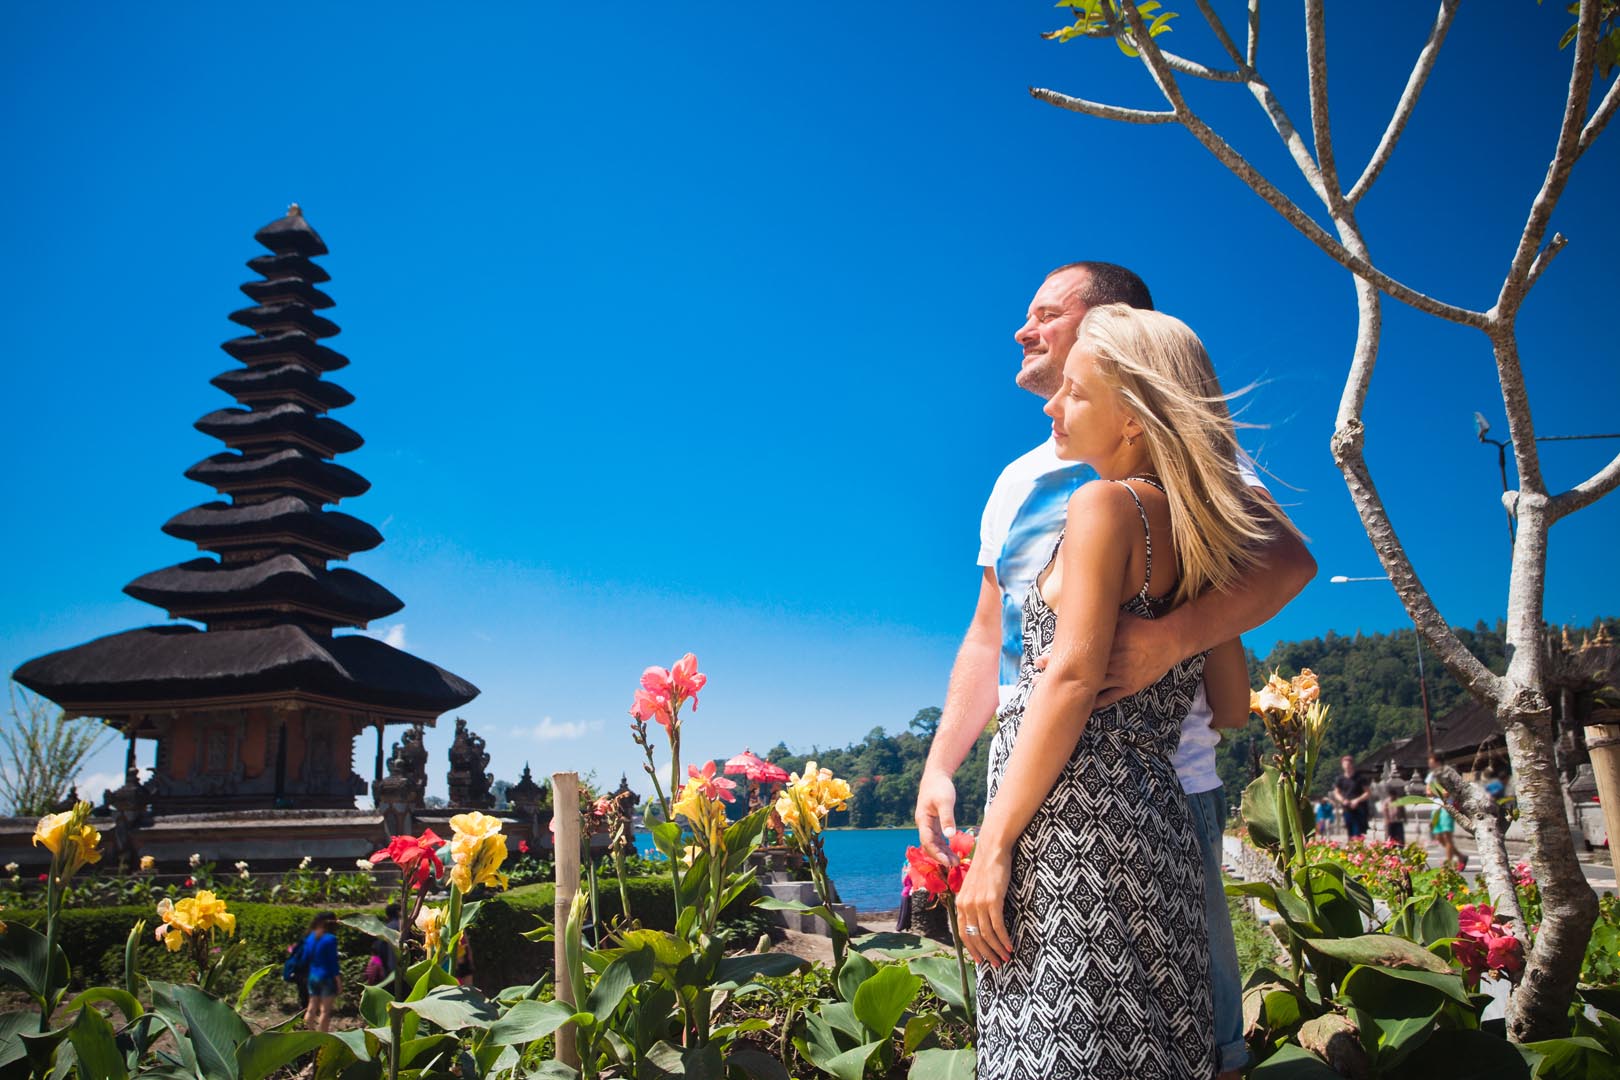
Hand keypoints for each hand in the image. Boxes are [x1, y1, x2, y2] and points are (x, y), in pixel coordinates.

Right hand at [915, 770, 959, 865]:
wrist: (936, 775)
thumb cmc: (940, 787)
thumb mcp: (945, 801)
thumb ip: (947, 818)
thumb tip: (950, 836)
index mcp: (923, 820)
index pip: (927, 842)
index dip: (937, 853)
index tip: (948, 862)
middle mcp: (923, 824)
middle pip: (929, 845)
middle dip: (940, 856)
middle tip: (955, 864)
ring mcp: (928, 824)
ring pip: (934, 843)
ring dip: (943, 853)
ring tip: (956, 862)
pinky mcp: (934, 822)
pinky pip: (937, 838)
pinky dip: (944, 846)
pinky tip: (952, 852)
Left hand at [954, 846, 1012, 966]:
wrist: (992, 850)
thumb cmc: (986, 869)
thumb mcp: (973, 887)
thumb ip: (973, 903)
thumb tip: (978, 922)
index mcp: (960, 903)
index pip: (963, 933)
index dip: (972, 949)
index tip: (980, 960)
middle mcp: (966, 905)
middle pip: (974, 937)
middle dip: (986, 954)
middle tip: (996, 964)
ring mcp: (979, 903)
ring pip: (986, 934)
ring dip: (996, 949)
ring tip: (1005, 958)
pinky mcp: (992, 900)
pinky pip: (997, 926)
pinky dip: (1003, 938)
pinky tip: (1010, 946)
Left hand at [1030, 615, 1178, 706]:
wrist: (1168, 641)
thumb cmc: (1141, 627)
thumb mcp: (1119, 617)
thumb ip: (1099, 618)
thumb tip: (1078, 606)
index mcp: (1107, 644)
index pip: (1077, 654)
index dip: (1058, 658)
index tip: (1040, 661)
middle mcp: (1112, 661)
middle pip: (1081, 672)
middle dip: (1059, 677)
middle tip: (1038, 681)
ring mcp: (1120, 676)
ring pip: (1092, 687)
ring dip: (1072, 692)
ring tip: (1054, 696)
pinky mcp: (1129, 687)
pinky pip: (1108, 698)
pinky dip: (1093, 703)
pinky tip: (1079, 707)